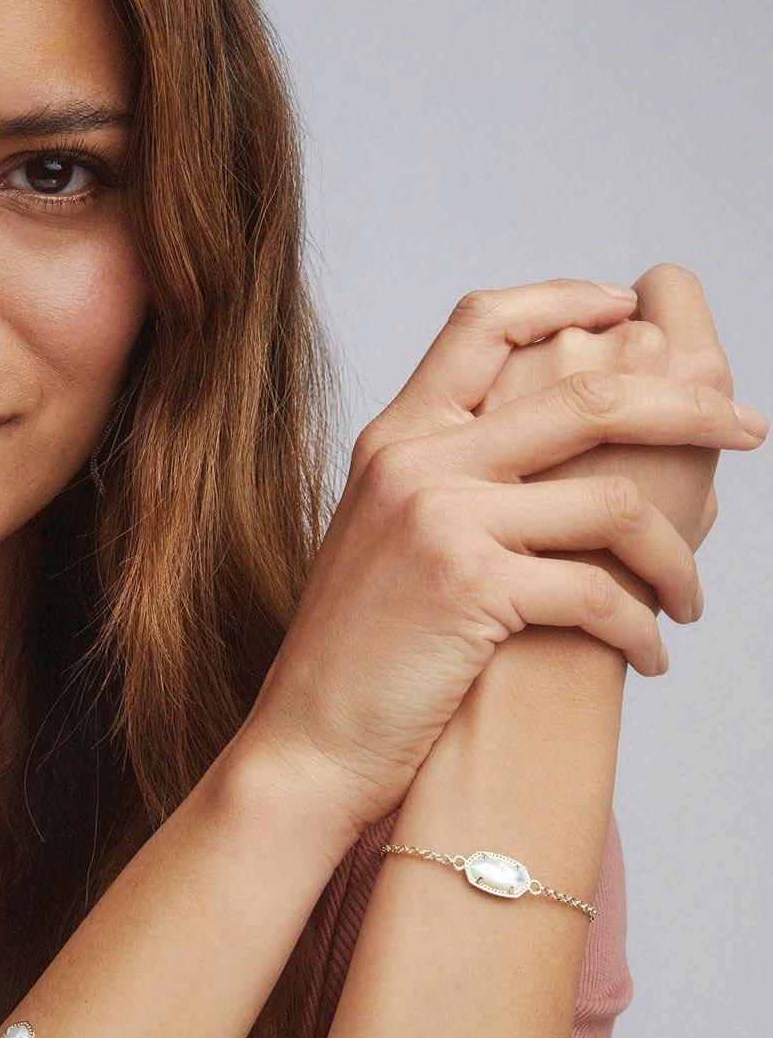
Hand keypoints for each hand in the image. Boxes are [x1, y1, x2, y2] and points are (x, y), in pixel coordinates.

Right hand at [234, 276, 767, 843]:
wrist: (309, 739)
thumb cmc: (361, 651)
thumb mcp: (387, 535)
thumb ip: (454, 480)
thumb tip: (572, 461)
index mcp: (396, 437)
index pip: (484, 322)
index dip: (567, 298)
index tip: (630, 307)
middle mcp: (417, 461)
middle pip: (586, 393)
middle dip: (689, 407)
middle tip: (748, 428)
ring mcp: (442, 519)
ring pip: (616, 501)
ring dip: (679, 557)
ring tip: (688, 599)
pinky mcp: (471, 588)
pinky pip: (600, 592)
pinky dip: (643, 628)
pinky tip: (649, 657)